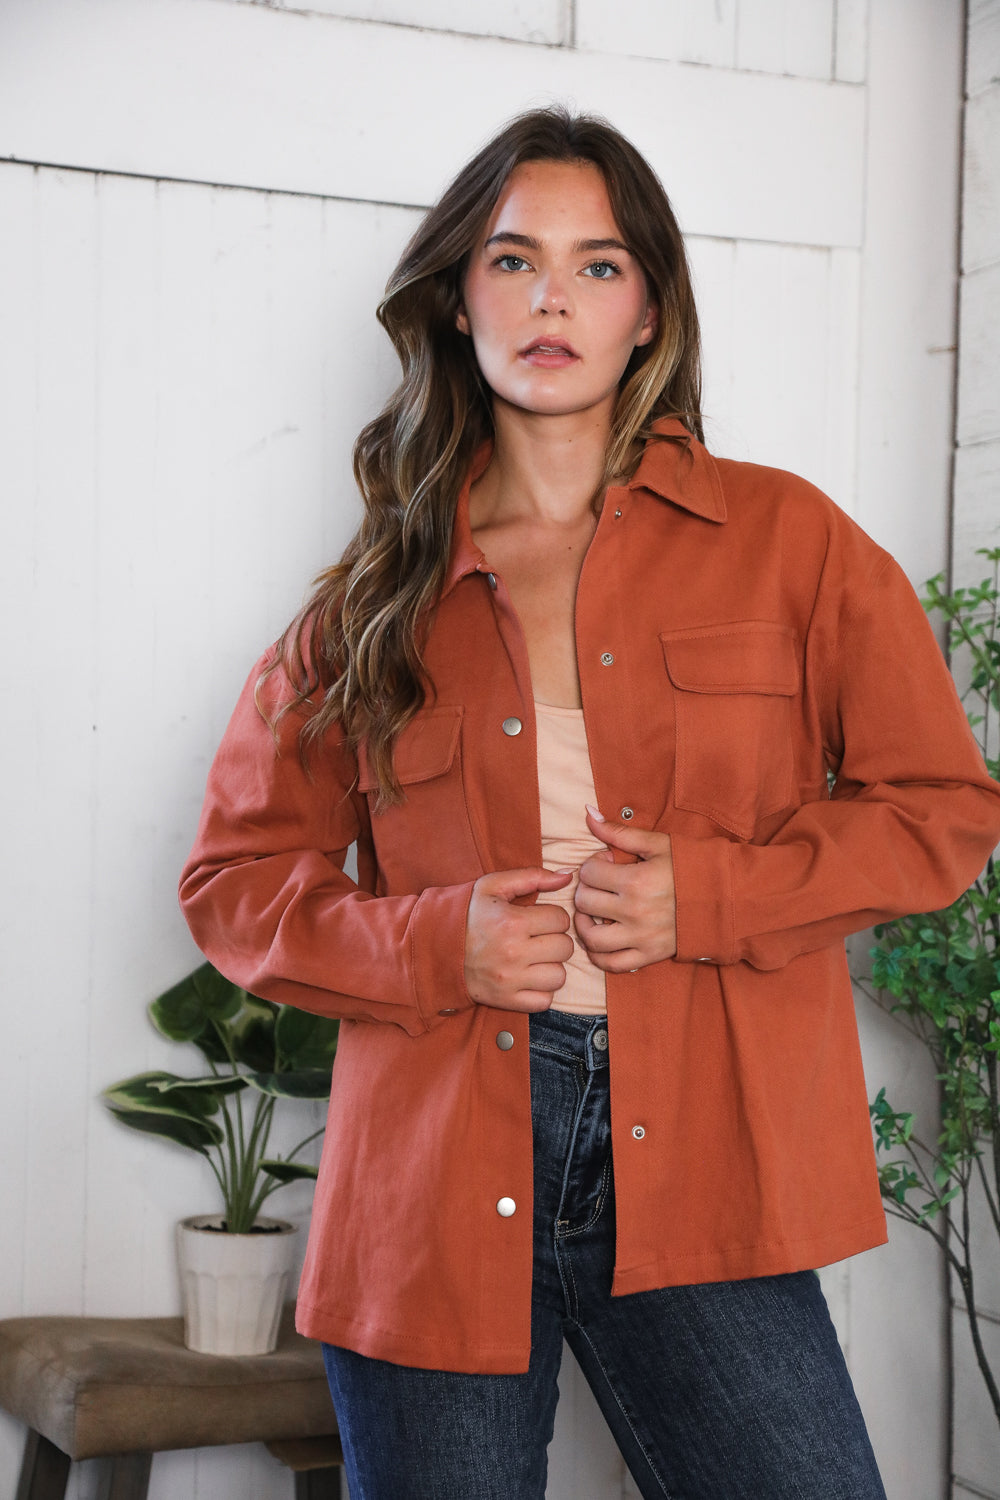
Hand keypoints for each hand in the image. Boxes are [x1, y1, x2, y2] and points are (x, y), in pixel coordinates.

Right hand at [465, 867, 574, 1011]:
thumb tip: (567, 876)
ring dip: (550, 966)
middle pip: (565, 947)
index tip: (536, 919)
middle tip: (536, 938)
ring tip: (534, 958)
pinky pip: (545, 1000)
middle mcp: (514, 953)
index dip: (552, 916)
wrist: (434, 949)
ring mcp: (510, 980)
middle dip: (554, 940)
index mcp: (512, 922)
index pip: (561, 919)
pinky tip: (528, 977)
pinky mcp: (507, 1001)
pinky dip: (541, 990)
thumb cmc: (467, 915)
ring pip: (559, 976)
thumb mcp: (493, 886)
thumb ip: (532, 876)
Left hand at [574, 805, 676, 971]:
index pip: (589, 873)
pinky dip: (598, 955)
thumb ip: (619, 832)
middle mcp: (635, 912)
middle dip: (587, 890)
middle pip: (585, 903)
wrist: (726, 898)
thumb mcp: (658, 844)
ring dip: (584, 924)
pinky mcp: (649, 956)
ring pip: (591, 938)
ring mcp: (641, 938)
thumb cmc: (691, 867)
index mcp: (636, 881)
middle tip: (599, 886)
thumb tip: (588, 814)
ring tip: (592, 913)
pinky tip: (600, 938)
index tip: (607, 864)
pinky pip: (611, 964)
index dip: (593, 865)